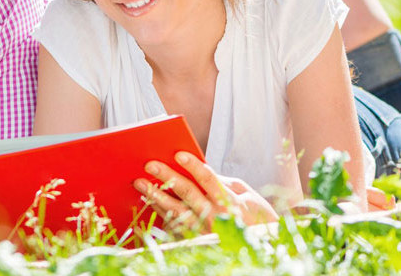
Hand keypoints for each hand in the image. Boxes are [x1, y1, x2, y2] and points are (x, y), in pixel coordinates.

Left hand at [134, 151, 277, 232]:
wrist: (260, 247)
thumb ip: (223, 180)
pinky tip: (148, 201)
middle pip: (188, 194)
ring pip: (177, 212)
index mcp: (231, 201)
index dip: (194, 166)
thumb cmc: (253, 215)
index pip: (209, 180)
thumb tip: (199, 167)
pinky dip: (160, 214)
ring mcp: (206, 231)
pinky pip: (175, 226)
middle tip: (149, 165)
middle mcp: (217, 217)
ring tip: (140, 183)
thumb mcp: (246, 194)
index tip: (178, 153)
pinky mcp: (197, 241)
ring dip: (157, 197)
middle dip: (168, 177)